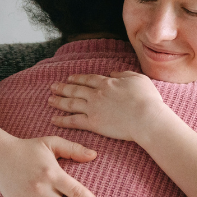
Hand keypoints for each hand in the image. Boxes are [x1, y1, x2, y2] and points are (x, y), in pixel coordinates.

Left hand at [49, 72, 168, 144]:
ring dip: (59, 101)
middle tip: (53, 86)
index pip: (88, 79)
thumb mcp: (138, 79)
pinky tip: (54, 119)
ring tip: (49, 100)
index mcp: (107, 83)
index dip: (78, 78)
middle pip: (75, 90)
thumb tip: (113, 73)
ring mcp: (93, 109)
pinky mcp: (93, 124)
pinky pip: (73, 121)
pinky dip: (62, 120)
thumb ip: (124, 74)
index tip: (70, 78)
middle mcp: (96, 94)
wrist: (146, 117)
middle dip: (63, 88)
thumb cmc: (147, 98)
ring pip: (70, 104)